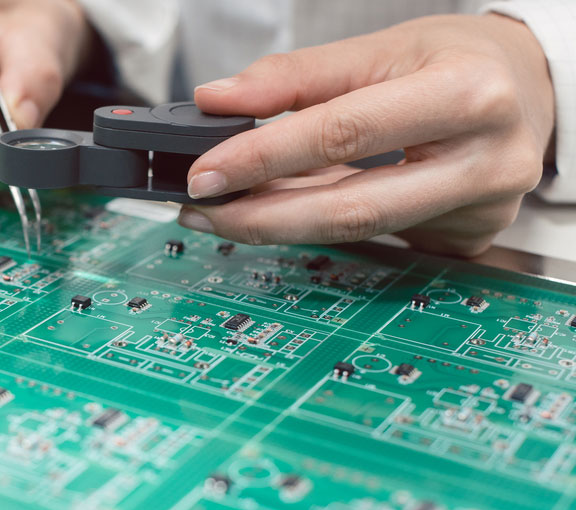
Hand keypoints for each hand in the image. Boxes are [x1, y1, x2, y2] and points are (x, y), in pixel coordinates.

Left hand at [179, 14, 554, 256]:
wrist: (532, 88)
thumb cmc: (461, 60)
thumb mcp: (383, 46)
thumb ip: (297, 76)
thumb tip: (219, 100)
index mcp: (466, 95)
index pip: (343, 133)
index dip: (265, 156)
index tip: (206, 172)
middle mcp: (483, 162)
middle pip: (348, 209)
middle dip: (261, 216)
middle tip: (202, 210)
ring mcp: (480, 211)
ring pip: (356, 231)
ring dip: (280, 225)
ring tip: (226, 211)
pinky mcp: (466, 238)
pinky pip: (375, 236)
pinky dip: (321, 223)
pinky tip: (284, 210)